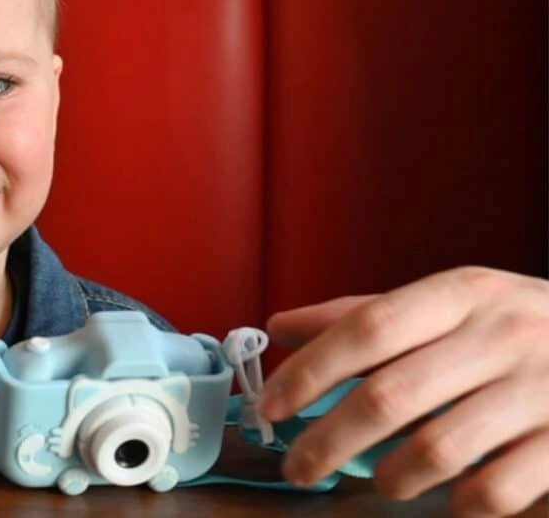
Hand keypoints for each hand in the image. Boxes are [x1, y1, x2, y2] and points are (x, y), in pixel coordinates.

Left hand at [260, 267, 548, 516]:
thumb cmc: (518, 328)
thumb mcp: (451, 304)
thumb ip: (366, 315)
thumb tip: (280, 327)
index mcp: (464, 294)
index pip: (368, 328)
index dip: (311, 369)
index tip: (269, 404)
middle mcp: (504, 335)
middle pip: (390, 396)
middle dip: (328, 440)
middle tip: (296, 465)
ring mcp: (543, 391)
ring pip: (436, 450)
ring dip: (389, 476)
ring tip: (377, 480)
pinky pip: (493, 491)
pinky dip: (457, 502)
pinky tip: (448, 496)